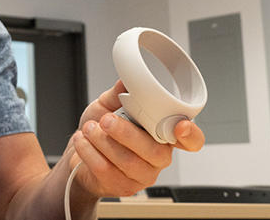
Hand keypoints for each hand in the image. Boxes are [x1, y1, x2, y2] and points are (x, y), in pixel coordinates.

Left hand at [70, 80, 204, 196]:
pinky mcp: (123, 187)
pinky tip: (82, 141)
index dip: (191, 135)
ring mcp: (143, 175)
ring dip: (102, 142)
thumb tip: (124, 81)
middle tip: (106, 120)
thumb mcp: (108, 106)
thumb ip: (117, 94)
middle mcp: (158, 157)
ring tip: (89, 128)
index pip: (191, 140)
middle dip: (126, 133)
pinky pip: (107, 171)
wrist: (78, 153)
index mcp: (162, 134)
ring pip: (128, 162)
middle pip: (154, 151)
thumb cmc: (100, 130)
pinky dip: (89, 152)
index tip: (181, 126)